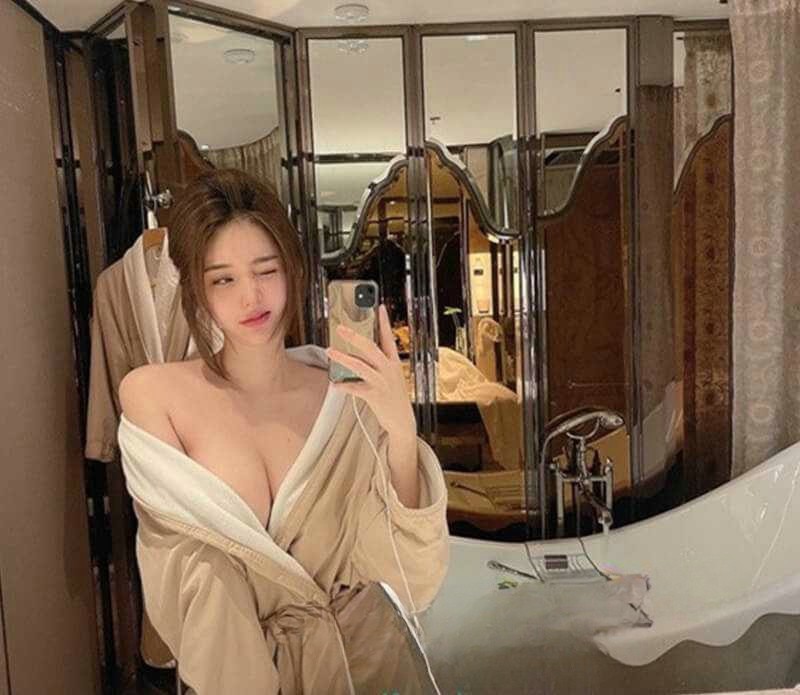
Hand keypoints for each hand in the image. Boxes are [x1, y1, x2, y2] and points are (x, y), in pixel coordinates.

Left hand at [325, 304, 415, 443]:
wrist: (402, 421)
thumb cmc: (394, 398)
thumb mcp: (391, 377)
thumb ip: (377, 365)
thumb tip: (357, 355)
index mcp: (394, 363)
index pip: (388, 338)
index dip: (384, 322)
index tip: (379, 307)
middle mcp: (388, 370)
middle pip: (370, 348)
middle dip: (354, 337)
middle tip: (341, 328)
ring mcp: (382, 382)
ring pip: (360, 365)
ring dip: (343, 357)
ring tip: (330, 351)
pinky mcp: (374, 395)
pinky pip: (355, 388)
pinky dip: (344, 386)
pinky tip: (335, 384)